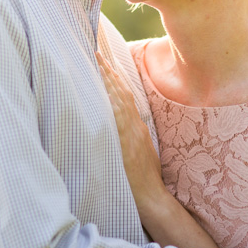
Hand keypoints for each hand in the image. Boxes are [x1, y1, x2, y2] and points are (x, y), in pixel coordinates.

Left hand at [95, 51, 166, 209]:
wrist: (151, 195)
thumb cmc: (145, 175)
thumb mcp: (141, 148)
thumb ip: (131, 132)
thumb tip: (121, 121)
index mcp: (136, 125)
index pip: (125, 94)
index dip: (114, 76)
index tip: (104, 59)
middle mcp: (134, 124)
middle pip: (121, 91)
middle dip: (108, 70)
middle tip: (95, 51)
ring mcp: (130, 131)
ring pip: (118, 99)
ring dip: (108, 79)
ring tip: (96, 61)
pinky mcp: (126, 141)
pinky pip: (118, 115)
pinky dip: (111, 99)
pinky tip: (103, 88)